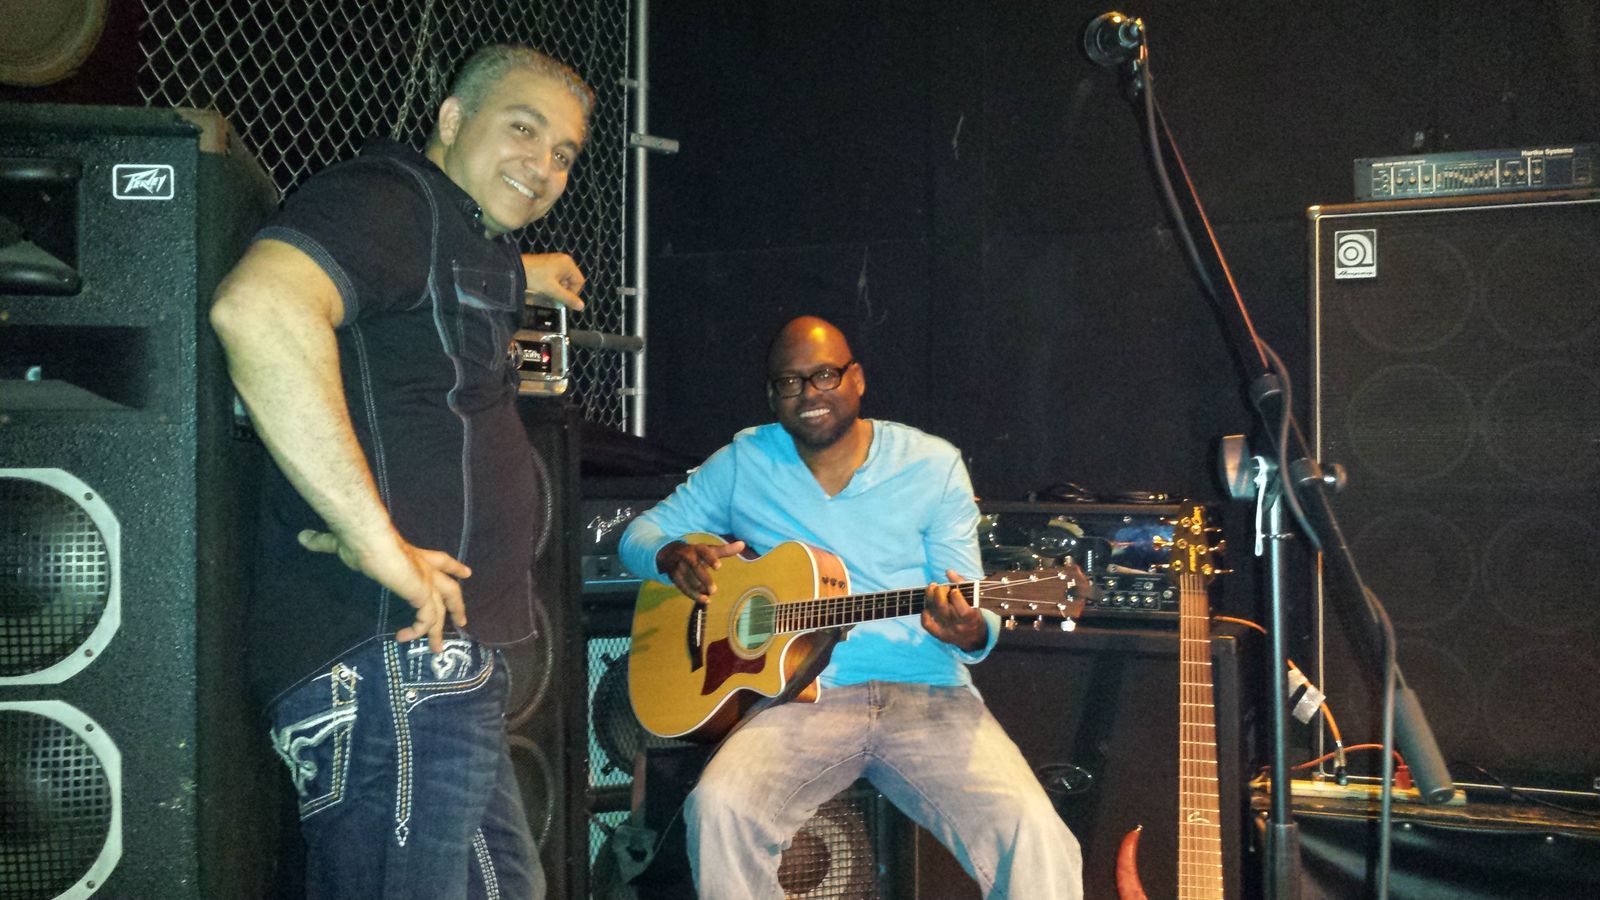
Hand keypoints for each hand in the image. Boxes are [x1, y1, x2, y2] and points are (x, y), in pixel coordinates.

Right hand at [299, 528, 470, 652]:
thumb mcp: (342, 543)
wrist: (367, 538)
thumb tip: (303, 537)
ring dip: (440, 629)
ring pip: (442, 609)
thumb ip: (326, 542)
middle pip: (451, 587)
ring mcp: (426, 580)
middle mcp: (425, 567)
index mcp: (414, 554)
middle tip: (464, 621)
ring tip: (437, 649)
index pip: (441, 560)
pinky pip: (427, 619)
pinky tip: (404, 637)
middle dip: (458, 605)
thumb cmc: (358, 538)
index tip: (466, 573)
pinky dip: (418, 631)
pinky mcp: (421, 593)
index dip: (453, 567)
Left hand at [521, 252, 585, 310]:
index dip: (573, 293)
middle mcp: (563, 259)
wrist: (515, 269)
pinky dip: (552, 283)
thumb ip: (568, 299)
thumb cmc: (535, 277)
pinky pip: (556, 275)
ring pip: (563, 279)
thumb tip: (581, 307)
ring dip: (557, 287)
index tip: (563, 299)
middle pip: (571, 280)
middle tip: (553, 295)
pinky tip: (544, 286)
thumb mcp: (553, 290)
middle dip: (564, 290)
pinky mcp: (548, 263)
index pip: (579, 282)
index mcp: (568, 264)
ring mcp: (555, 260)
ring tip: (547, 290)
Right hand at [655, 539, 746, 603]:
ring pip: (689, 579)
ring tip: (710, 595)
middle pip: (695, 567)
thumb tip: (742, 544)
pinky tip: (704, 600)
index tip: (719, 567)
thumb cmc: (696, 552)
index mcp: (697, 548)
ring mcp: (679, 566)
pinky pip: (682, 587)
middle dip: (704, 579)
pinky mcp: (674, 576)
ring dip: (699, 588)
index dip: (711, 559)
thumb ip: (726, 549)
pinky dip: (693, 595)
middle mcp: (687, 556)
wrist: (670, 553)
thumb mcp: (710, 549)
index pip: (704, 552)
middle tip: (714, 590)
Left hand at [922, 568, 986, 650]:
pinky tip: (927, 605)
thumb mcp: (974, 601)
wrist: (973, 638)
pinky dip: (924, 613)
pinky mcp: (939, 634)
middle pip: (943, 608)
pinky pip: (927, 624)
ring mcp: (947, 630)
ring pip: (934, 612)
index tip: (953, 590)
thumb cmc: (973, 614)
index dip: (956, 597)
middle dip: (939, 592)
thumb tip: (948, 571)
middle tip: (941, 586)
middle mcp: (958, 625)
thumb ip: (963, 584)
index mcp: (970, 617)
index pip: (963, 610)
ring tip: (932, 588)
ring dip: (930, 597)